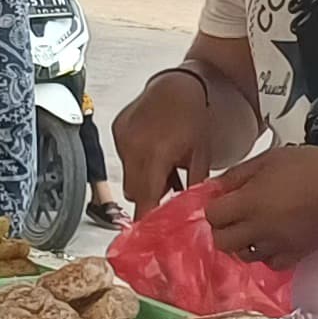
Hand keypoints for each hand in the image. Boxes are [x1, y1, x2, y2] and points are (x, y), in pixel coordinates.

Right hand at [108, 70, 209, 213]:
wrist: (178, 85)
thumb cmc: (193, 118)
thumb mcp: (201, 155)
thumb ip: (194, 185)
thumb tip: (192, 213)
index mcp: (156, 154)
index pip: (145, 199)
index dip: (148, 218)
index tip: (153, 233)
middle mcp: (133, 147)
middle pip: (134, 192)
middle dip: (150, 197)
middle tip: (169, 191)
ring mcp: (121, 138)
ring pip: (128, 176)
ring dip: (143, 179)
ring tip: (165, 166)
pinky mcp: (116, 130)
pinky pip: (124, 158)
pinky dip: (137, 161)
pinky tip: (154, 150)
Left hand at [205, 142, 317, 265]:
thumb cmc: (310, 166)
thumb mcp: (268, 159)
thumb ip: (237, 174)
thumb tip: (216, 186)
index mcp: (250, 202)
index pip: (212, 216)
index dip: (214, 207)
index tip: (222, 199)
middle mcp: (259, 229)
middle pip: (222, 241)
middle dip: (222, 228)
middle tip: (233, 214)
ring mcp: (277, 245)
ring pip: (244, 255)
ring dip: (243, 242)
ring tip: (252, 226)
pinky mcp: (296, 255)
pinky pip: (270, 264)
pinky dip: (266, 254)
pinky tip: (271, 239)